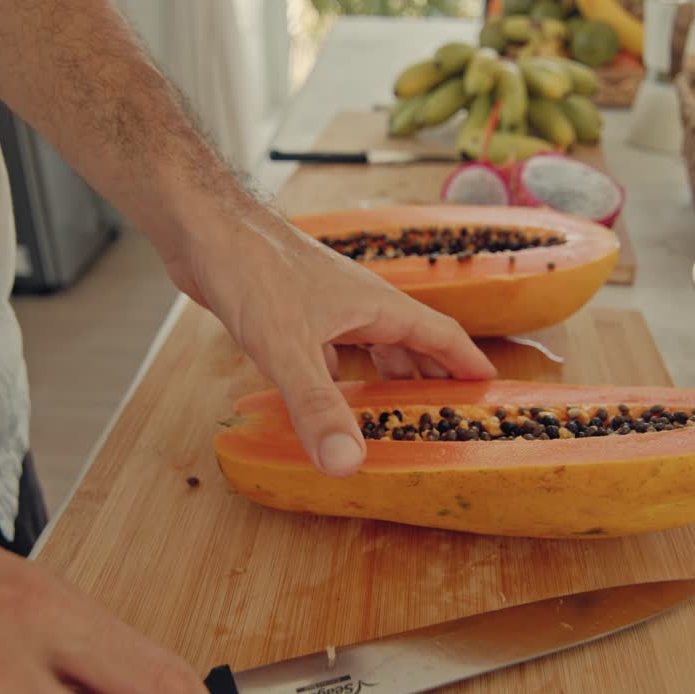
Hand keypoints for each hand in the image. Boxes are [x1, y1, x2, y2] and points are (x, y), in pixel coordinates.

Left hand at [173, 207, 496, 476]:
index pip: (439, 335)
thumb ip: (318, 408)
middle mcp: (356, 304)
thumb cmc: (253, 270)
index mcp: (376, 306)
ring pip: (366, 348)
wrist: (203, 227)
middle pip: (407, 344)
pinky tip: (324, 398)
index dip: (466, 363)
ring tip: (390, 416)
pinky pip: (327, 351)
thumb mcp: (289, 348)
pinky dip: (334, 378)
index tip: (491, 391)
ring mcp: (322, 307)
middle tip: (444, 417)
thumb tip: (350, 465)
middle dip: (427, 380)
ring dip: (381, 379)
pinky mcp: (288, 313)